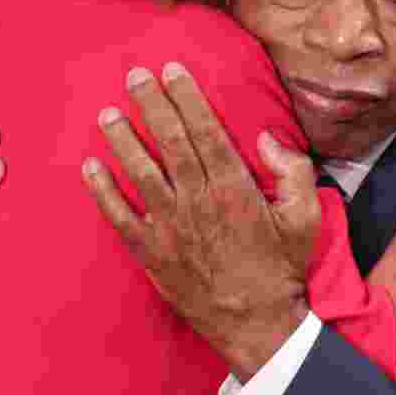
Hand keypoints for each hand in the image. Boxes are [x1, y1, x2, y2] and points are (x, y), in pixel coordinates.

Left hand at [82, 63, 319, 380]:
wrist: (256, 324)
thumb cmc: (281, 268)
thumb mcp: (306, 218)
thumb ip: (293, 171)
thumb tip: (266, 136)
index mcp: (234, 189)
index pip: (205, 130)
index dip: (187, 97)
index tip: (172, 70)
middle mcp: (197, 201)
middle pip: (170, 142)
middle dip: (151, 104)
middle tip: (135, 76)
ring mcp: (170, 227)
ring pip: (140, 173)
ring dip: (121, 140)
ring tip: (107, 113)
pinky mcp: (150, 252)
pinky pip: (119, 217)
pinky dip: (102, 192)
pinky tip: (90, 168)